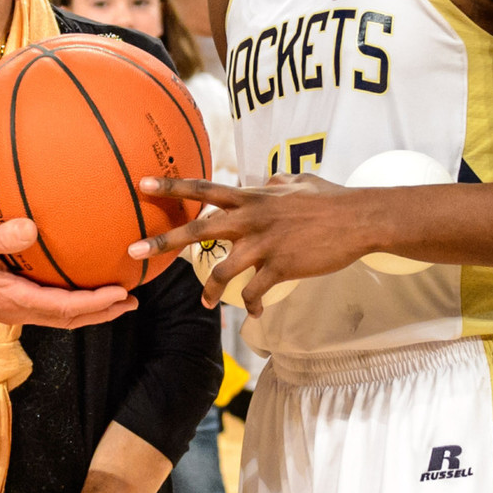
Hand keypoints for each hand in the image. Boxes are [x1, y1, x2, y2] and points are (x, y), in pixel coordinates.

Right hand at [0, 220, 134, 327]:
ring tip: (112, 298)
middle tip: (131, 301)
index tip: (122, 295)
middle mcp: (15, 309)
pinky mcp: (4, 301)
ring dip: (89, 310)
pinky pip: (46, 306)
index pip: (65, 308)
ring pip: (59, 316)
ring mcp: (10, 308)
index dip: (97, 304)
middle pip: (70, 319)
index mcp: (12, 299)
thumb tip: (31, 227)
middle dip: (103, 312)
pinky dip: (68, 300)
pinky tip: (72, 283)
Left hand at [133, 173, 375, 311]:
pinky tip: (254, 313)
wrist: (359, 220)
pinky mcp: (281, 267)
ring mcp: (264, 244)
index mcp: (252, 197)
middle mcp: (251, 219)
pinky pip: (255, 291)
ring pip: (221, 271)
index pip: (203, 188)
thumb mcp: (300, 182)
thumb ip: (277, 182)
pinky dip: (252, 304)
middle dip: (162, 241)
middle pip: (197, 230)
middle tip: (133, 251)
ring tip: (206, 303)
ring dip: (210, 291)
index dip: (171, 186)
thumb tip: (268, 180)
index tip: (141, 184)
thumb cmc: (331, 199)